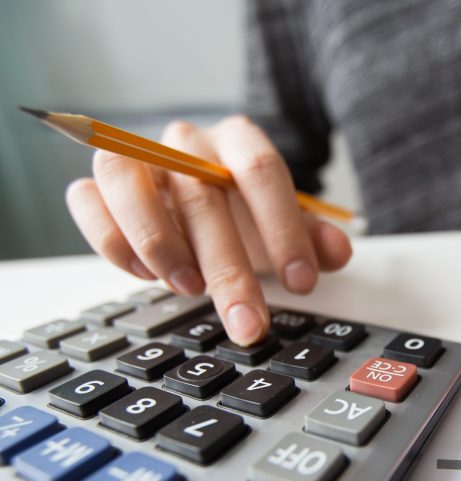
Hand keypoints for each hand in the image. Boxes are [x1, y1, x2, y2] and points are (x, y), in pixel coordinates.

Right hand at [66, 116, 351, 344]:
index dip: (282, 229)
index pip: (261, 171)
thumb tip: (337, 252)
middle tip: (248, 324)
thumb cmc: (246, 214)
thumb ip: (313, 239)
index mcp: (239, 140)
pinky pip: (86, 200)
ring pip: (127, 180)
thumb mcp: (285, 227)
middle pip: (201, 195)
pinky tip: (145, 276)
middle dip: (229, 270)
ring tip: (189, 291)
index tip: (301, 283)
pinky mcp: (100, 185)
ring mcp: (137, 158)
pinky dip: (111, 240)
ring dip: (157, 242)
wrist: (203, 197)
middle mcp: (185, 142)